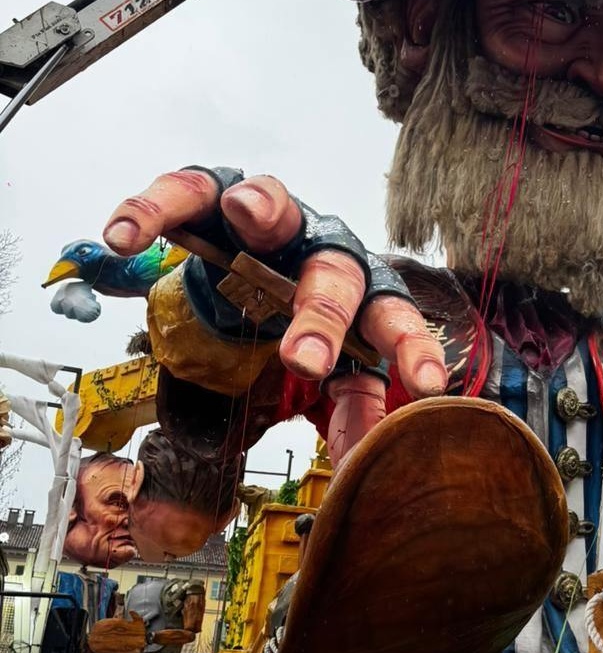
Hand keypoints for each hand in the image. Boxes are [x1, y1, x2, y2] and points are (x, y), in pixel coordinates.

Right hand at [104, 169, 446, 396]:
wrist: (249, 263)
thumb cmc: (298, 318)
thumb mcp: (330, 365)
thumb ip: (350, 409)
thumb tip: (368, 461)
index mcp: (361, 296)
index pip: (395, 321)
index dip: (413, 349)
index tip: (429, 383)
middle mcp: (325, 248)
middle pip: (336, 274)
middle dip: (321, 315)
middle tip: (304, 360)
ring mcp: (274, 216)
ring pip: (275, 208)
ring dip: (261, 207)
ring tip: (243, 211)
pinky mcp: (217, 194)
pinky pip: (189, 191)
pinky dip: (155, 208)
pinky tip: (122, 234)